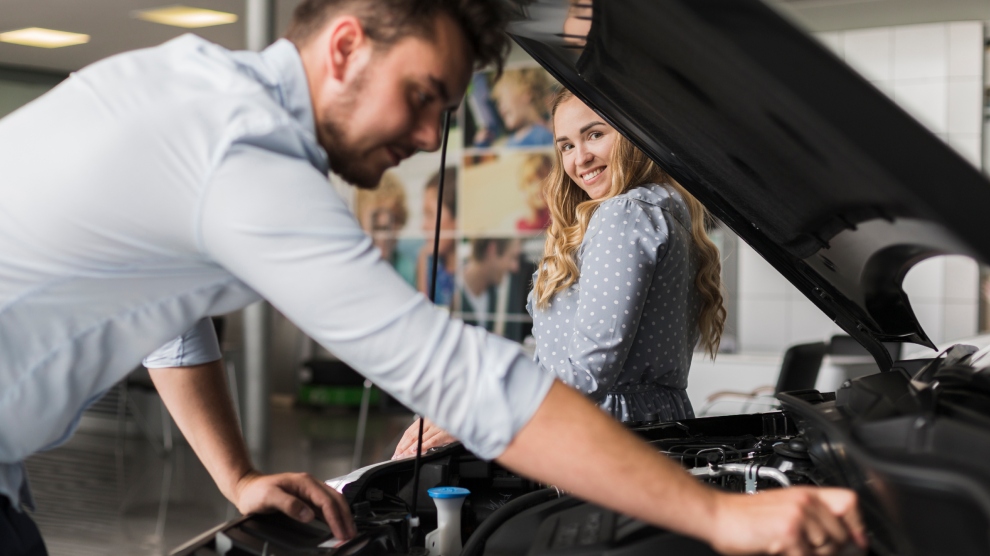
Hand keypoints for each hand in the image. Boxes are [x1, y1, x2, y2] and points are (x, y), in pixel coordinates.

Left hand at [232, 470, 356, 540]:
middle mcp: (311, 485)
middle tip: (352, 535)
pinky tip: (337, 525)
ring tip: (348, 532)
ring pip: (334, 503)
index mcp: (305, 483)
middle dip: (346, 518)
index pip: (327, 501)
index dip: (336, 518)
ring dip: (342, 517)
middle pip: (336, 500)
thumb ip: (289, 505)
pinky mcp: (307, 499)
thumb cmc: (256, 491)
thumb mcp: (269, 497)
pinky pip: (326, 507)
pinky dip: (334, 517)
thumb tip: (308, 515)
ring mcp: (310, 492)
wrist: (247, 488)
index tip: (341, 532)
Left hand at [392, 418, 457, 458]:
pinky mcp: (445, 432)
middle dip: (403, 447)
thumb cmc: (453, 421)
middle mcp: (430, 421)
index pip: (409, 431)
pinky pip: (432, 440)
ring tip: (403, 456)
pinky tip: (416, 451)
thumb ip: (428, 432)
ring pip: (420, 438)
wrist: (466, 416)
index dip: (402, 442)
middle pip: (412, 435)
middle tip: (396, 456)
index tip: (397, 450)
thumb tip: (417, 444)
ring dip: (410, 449)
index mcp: (426, 418)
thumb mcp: (438, 424)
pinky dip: (423, 445)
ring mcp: (437, 426)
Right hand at [707, 487, 866, 555]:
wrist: (717, 515)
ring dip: (812, 555)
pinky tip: (778, 549)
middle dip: (830, 550)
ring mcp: (798, 516)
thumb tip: (842, 539)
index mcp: (806, 493)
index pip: (850, 502)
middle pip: (842, 533)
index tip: (858, 542)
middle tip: (808, 550)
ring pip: (827, 548)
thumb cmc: (744, 516)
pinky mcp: (789, 532)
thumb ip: (811, 518)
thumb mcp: (783, 508)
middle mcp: (805, 501)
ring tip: (790, 548)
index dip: (858, 525)